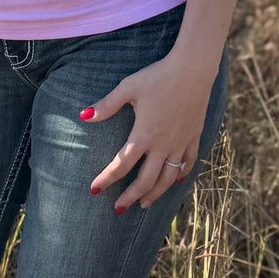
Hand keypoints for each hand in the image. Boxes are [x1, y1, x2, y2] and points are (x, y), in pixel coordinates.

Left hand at [82, 48, 216, 212]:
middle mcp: (163, 144)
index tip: (94, 190)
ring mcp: (180, 142)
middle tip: (119, 209)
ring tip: (145, 203)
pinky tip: (176, 181)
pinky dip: (181, 174)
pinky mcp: (194, 136)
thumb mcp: (128, 88)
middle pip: (146, 181)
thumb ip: (107, 105)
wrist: (193, 69)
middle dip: (131, 197)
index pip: (121, 165)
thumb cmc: (158, 76)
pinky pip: (188, 162)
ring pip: (168, 178)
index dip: (106, 180)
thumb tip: (84, 116)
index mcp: (144, 134)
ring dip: (155, 194)